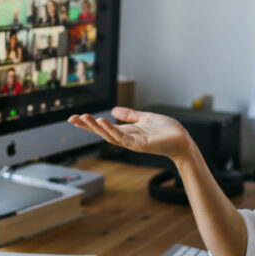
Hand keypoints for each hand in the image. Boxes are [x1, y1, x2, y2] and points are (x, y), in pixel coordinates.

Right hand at [68, 107, 196, 161]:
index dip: (88, 124)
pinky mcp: (141, 145)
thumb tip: (113, 110)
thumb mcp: (144, 118)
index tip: (73, 118)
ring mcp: (132, 143)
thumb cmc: (166, 131)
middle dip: (87, 126)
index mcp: (126, 132)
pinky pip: (123, 138)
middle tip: (72, 118)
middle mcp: (126, 138)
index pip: (103, 128)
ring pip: (109, 136)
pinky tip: (104, 121)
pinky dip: (112, 131)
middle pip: (101, 133)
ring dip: (96, 127)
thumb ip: (129, 115)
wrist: (182, 140)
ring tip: (85, 117)